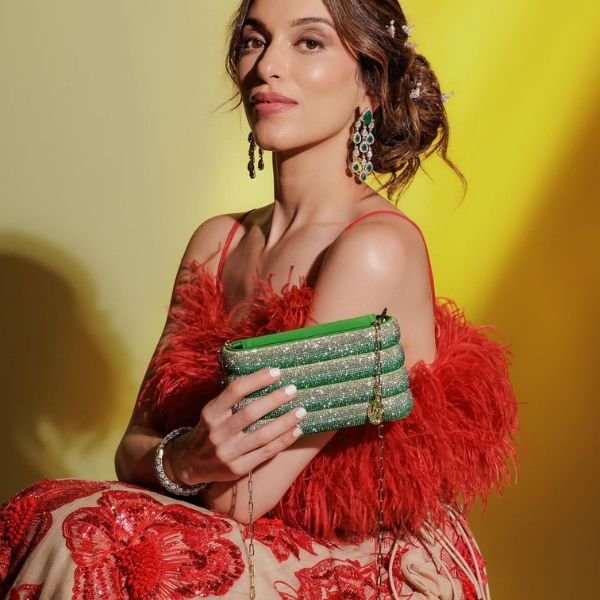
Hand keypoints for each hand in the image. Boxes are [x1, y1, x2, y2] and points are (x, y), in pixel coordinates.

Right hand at [163, 367, 305, 485]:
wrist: (190, 463)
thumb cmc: (210, 429)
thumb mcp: (213, 411)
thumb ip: (232, 399)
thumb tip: (265, 378)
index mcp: (211, 413)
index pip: (234, 390)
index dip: (256, 379)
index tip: (276, 372)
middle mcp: (218, 432)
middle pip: (251, 412)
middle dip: (274, 399)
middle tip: (293, 389)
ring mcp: (227, 453)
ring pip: (262, 435)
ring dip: (285, 422)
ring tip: (301, 411)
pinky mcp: (238, 469)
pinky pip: (266, 453)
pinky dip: (284, 441)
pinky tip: (296, 430)